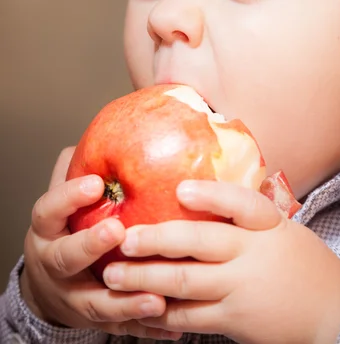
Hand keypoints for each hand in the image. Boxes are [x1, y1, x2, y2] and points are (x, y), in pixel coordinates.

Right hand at [21, 147, 180, 339]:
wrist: (52, 284)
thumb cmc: (66, 228)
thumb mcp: (65, 200)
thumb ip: (80, 169)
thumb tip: (107, 132)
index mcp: (48, 230)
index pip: (48, 210)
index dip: (68, 197)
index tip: (95, 183)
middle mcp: (56, 264)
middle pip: (67, 257)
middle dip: (90, 245)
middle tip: (118, 231)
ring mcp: (74, 295)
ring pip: (96, 302)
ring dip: (126, 300)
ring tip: (155, 296)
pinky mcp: (96, 319)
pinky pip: (122, 328)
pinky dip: (147, 329)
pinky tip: (174, 325)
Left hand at [103, 180, 339, 343]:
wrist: (334, 314)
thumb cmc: (303, 263)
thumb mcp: (284, 228)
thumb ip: (247, 211)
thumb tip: (199, 188)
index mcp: (267, 226)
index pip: (241, 203)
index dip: (209, 196)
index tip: (180, 190)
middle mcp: (251, 256)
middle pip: (198, 243)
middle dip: (155, 240)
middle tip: (122, 239)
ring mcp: (241, 291)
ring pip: (186, 283)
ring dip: (145, 279)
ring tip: (114, 275)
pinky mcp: (235, 322)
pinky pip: (191, 318)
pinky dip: (162, 313)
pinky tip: (139, 307)